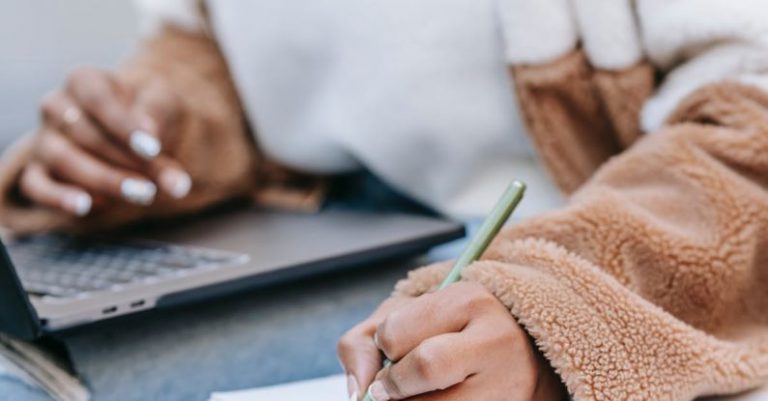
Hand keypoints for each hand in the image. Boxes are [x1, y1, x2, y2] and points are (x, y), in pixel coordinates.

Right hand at [19, 66, 191, 216]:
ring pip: (62, 159)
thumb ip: (159, 118)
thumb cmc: (149, 112)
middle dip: (125, 161)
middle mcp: (56, 106)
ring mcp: (43, 139)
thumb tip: (152, 140)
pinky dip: (58, 198)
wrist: (137, 136)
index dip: (124, 125)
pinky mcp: (37, 172)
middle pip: (84, 134)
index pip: (99, 99)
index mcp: (85, 81)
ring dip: (104, 180)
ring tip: (143, 194)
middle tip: (157, 183)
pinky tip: (85, 207)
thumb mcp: (163, 104)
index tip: (153, 149)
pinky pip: (36, 186)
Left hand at [338, 282, 564, 400]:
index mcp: (469, 300)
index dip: (383, 347)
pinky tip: (438, 399)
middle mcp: (496, 339)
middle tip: (390, 388)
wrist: (524, 355)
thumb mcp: (409, 318)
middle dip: (394, 385)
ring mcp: (509, 383)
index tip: (392, 351)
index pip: (397, 332)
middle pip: (425, 368)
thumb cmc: (451, 333)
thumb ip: (366, 341)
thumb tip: (356, 390)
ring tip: (419, 394)